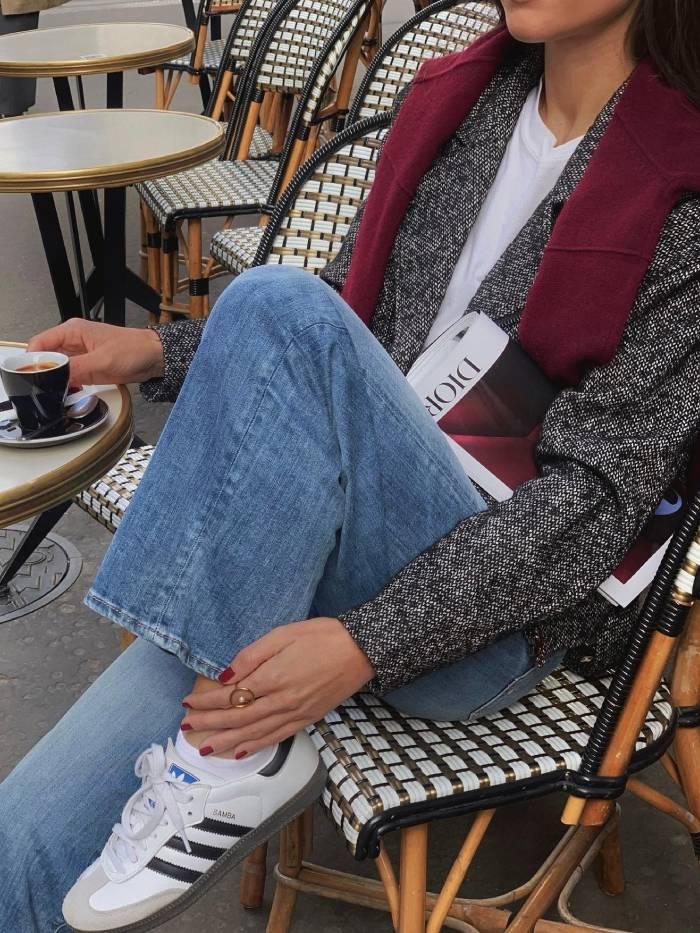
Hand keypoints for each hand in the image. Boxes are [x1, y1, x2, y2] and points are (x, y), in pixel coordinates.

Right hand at [27, 319, 163, 385]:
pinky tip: (67, 392)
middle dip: (43, 372)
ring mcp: (79, 355)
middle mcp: (72, 341)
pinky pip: (69, 376)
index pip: (40, 343)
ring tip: (55, 391)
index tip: (32, 376)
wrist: (154, 358)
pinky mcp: (87, 367)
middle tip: (44, 388)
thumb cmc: (134, 350)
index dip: (32, 360)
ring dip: (55, 380)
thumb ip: (76, 369)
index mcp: (72, 331)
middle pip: (45, 357)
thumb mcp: (103, 361)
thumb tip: (54, 377)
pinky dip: (66, 384)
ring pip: (56, 368)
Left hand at [181, 618, 374, 756]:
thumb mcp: (283, 633)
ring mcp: (295, 713)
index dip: (206, 701)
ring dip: (226, 741)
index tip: (188, 702)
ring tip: (204, 748)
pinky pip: (276, 737)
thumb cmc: (322, 636)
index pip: (230, 695)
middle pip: (237, 718)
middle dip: (209, 723)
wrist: (361, 650)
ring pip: (253, 733)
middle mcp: (281, 701)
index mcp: (273, 677)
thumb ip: (252, 655)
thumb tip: (225, 675)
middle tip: (187, 727)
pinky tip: (240, 751)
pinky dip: (255, 746)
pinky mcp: (307, 719)